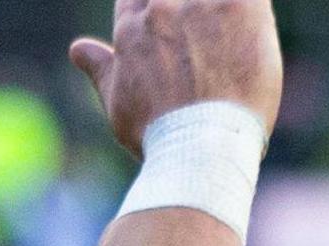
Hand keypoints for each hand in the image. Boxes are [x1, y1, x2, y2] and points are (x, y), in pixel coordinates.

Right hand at [70, 0, 284, 149]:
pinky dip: (251, 9)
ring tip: (226, 43)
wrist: (201, 147)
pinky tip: (250, 27)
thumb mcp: (117, 102)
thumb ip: (100, 68)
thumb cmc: (157, 134)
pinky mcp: (243, 5)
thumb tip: (77, 50)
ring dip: (218, 13)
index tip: (171, 32)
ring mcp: (201, 3)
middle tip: (203, 48)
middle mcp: (161, 6)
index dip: (154, 11)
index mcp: (131, 26)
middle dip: (190, 14)